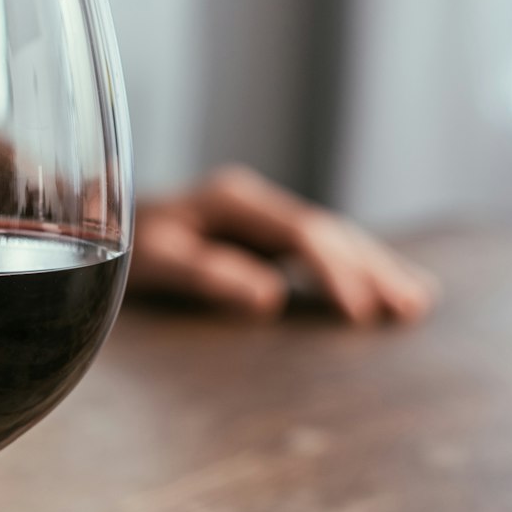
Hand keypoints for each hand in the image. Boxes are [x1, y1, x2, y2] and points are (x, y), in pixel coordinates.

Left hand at [129, 166, 436, 323]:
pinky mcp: (263, 237)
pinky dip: (356, 269)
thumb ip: (205, 274)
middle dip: (371, 269)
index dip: (334, 271)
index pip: (300, 233)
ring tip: (416, 302)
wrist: (94, 219)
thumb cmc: (121, 245)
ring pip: (333, 238)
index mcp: (232, 200)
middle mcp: (254, 202)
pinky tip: (386, 288)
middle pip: (328, 232)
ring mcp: (262, 217)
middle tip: (409, 308)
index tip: (359, 311)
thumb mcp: (153, 262)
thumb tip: (268, 296)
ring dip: (375, 268)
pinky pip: (320, 250)